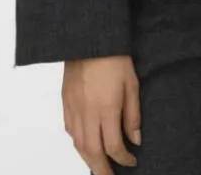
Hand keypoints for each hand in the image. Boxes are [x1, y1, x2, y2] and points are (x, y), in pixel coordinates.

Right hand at [63, 55, 140, 170]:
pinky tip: (86, 145)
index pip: (113, 146)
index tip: (132, 161)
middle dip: (103, 169)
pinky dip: (78, 144)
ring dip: (89, 160)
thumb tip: (135, 139)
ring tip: (99, 167)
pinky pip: (70, 131)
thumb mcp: (132, 84)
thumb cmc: (114, 58)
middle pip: (92, 152)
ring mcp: (74, 109)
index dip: (123, 159)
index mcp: (106, 108)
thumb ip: (133, 115)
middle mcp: (87, 113)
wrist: (90, 39)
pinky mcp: (65, 103)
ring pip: (78, 145)